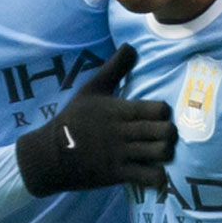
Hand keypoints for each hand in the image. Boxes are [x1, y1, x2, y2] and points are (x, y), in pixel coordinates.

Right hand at [16, 44, 176, 197]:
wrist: (51, 154)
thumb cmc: (73, 118)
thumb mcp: (91, 88)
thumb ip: (114, 67)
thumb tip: (131, 45)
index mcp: (119, 110)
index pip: (158, 109)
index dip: (164, 112)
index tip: (159, 115)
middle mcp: (123, 132)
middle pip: (165, 132)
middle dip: (170, 133)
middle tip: (164, 135)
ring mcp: (121, 155)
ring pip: (160, 154)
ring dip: (167, 154)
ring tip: (161, 152)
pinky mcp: (118, 174)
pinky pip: (149, 177)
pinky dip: (159, 177)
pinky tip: (158, 174)